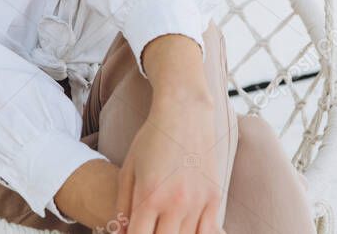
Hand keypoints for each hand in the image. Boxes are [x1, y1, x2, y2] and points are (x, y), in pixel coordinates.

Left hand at [115, 94, 224, 233]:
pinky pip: (208, 233)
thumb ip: (122, 205)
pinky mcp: (214, 198)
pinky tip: (184, 228)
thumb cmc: (151, 139)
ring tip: (164, 225)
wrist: (185, 113)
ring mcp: (197, 202)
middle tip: (149, 227)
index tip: (132, 233)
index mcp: (149, 195)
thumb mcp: (129, 169)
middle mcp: (174, 202)